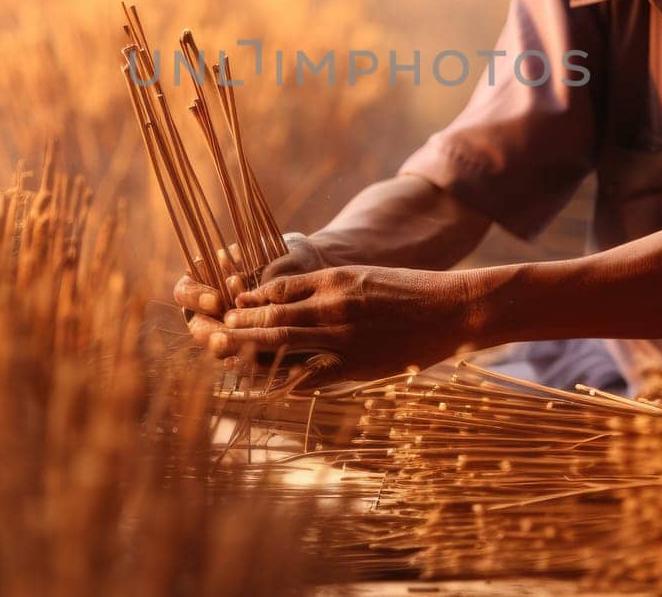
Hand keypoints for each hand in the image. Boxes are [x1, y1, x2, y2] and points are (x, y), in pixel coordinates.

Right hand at [171, 233, 330, 352]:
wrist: (314, 275)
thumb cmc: (289, 257)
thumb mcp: (276, 258)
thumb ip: (258, 272)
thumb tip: (238, 280)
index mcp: (204, 280)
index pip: (184, 292)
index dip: (195, 298)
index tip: (217, 301)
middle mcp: (210, 309)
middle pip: (197, 327)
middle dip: (209, 333)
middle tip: (225, 336)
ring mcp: (228, 331)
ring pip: (218, 348)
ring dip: (230, 349)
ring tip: (249, 348)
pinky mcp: (249, 350)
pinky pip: (244, 362)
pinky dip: (254, 363)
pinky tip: (270, 363)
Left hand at [208, 265, 478, 383]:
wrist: (452, 309)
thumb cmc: (409, 290)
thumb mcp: (362, 277)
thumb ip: (323, 287)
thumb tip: (283, 299)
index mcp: (333, 279)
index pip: (276, 289)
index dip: (247, 299)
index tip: (227, 305)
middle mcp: (332, 306)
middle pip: (270, 317)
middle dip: (236, 325)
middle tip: (209, 331)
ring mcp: (342, 338)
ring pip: (281, 346)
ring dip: (249, 351)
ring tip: (224, 354)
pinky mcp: (355, 366)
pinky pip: (308, 378)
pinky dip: (282, 381)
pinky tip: (264, 384)